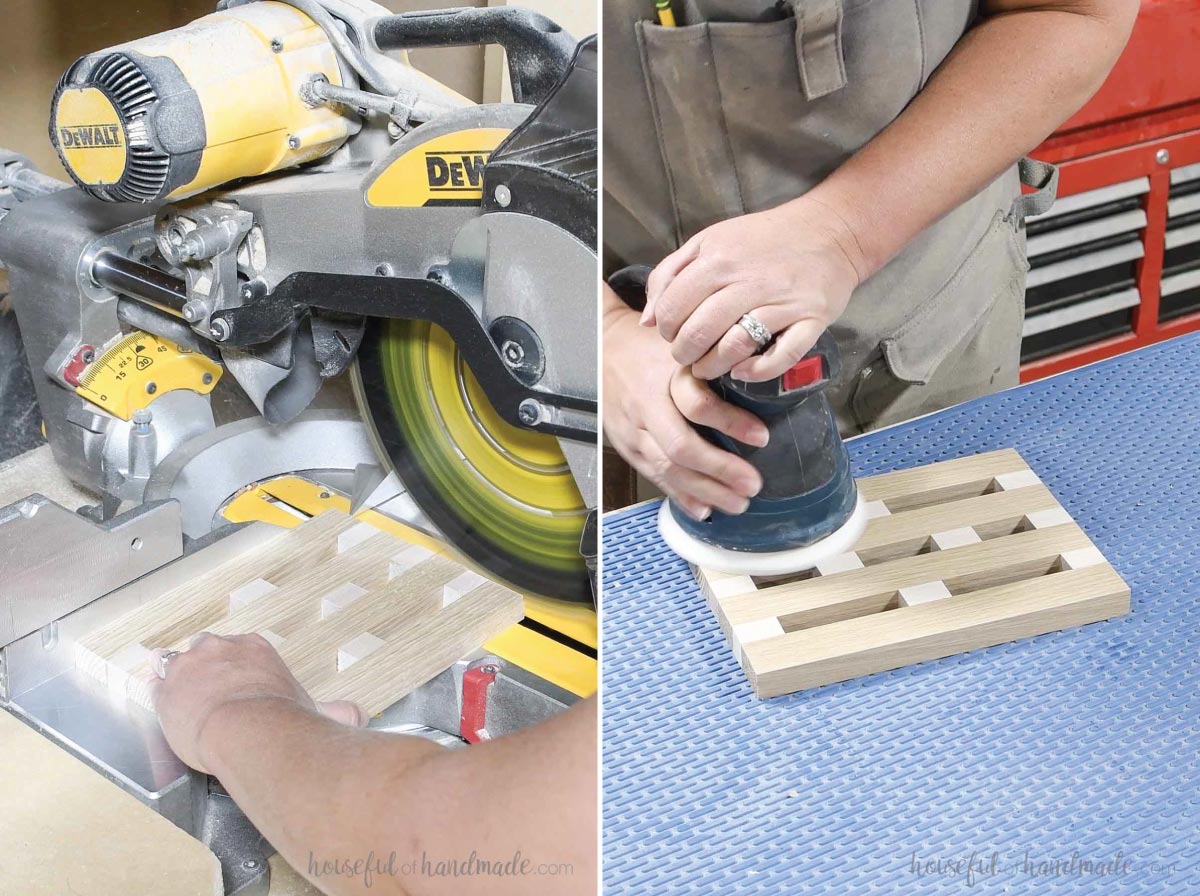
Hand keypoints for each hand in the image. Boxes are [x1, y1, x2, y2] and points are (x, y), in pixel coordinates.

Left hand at [150, 633, 365, 772]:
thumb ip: (337, 710)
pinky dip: (159, 696)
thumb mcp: (315, 710)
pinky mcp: (165, 689)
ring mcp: (190, 665)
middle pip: (206, 647)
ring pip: (176, 661)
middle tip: (210, 692)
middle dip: (206, 666)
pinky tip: (164, 707)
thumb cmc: (281, 718)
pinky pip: (155, 686)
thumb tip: (360, 717)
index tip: (239, 684)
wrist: (246, 728)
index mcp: (254, 648)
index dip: (236, 666)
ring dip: (179, 677)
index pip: (239, 647)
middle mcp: (221, 648)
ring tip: (182, 698)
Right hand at [603, 294, 767, 519]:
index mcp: (664, 375)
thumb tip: (761, 377)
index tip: (762, 437)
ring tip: (737, 503)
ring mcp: (633, 431)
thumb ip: (712, 359)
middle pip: (681, 446)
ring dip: (705, 491)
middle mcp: (646, 406)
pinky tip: (704, 509)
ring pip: (668, 469)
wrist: (602, 348)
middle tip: (752, 484)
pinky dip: (680, 496)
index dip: (731, 423)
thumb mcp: (680, 342)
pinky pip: (654, 476)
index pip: (697, 404)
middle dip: (720, 470)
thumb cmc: (649, 345)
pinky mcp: (627, 447)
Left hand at [643, 196, 865, 381]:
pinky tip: (743, 371)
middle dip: (684, 353)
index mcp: (718, 259)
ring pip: (734, 346)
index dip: (665, 328)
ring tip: (708, 368)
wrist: (830, 230)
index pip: (673, 307)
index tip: (671, 334)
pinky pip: (781, 356)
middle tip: (686, 357)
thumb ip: (671, 274)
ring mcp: (782, 301)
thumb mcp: (710, 241)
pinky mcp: (811, 319)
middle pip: (699, 331)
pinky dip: (757, 370)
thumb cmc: (764, 239)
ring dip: (713, 367)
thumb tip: (647, 320)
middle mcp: (748, 280)